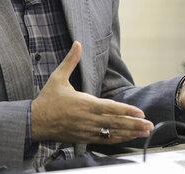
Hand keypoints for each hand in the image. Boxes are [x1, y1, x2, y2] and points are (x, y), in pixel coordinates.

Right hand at [31, 41, 153, 143]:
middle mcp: (87, 119)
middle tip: (149, 125)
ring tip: (145, 133)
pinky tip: (128, 138)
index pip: (109, 108)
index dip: (126, 111)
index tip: (140, 112)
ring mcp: (86, 130)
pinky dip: (117, 140)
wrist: (34, 121)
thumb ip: (70, 61)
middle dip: (134, 124)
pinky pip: (104, 141)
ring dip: (129, 133)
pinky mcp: (83, 138)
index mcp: (84, 103)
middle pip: (115, 123)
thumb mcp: (57, 77)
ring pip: (111, 133)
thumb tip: (77, 43)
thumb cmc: (47, 99)